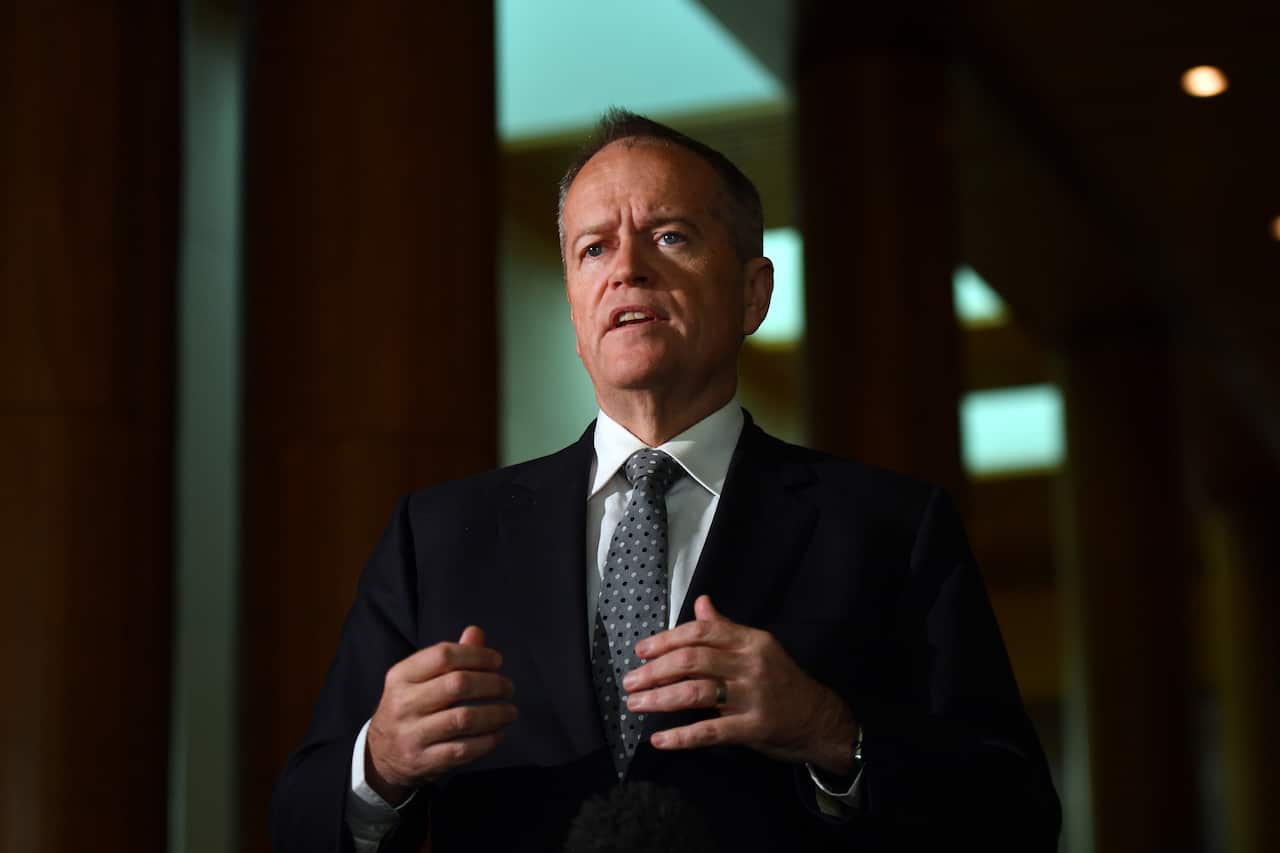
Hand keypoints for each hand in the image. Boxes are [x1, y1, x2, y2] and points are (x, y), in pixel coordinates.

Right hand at [365, 626, 516, 803]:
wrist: (380, 754)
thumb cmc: (409, 707)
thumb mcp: (418, 679)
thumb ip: (448, 656)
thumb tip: (476, 633)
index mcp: (401, 676)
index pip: (443, 655)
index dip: (477, 655)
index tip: (497, 661)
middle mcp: (403, 704)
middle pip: (458, 685)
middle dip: (492, 684)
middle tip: (508, 687)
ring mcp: (411, 735)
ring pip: (463, 719)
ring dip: (495, 714)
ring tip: (510, 711)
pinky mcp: (423, 761)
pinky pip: (463, 750)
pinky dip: (487, 741)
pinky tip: (498, 733)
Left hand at [622, 595, 856, 774]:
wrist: (820, 719)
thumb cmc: (782, 682)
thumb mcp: (758, 648)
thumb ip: (726, 628)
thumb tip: (701, 603)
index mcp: (750, 641)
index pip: (702, 632)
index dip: (667, 640)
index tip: (642, 651)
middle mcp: (750, 665)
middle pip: (692, 661)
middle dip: (654, 670)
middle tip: (630, 681)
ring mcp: (752, 697)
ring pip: (696, 693)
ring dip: (659, 699)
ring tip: (635, 703)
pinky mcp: (752, 728)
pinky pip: (710, 731)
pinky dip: (681, 736)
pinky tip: (660, 739)